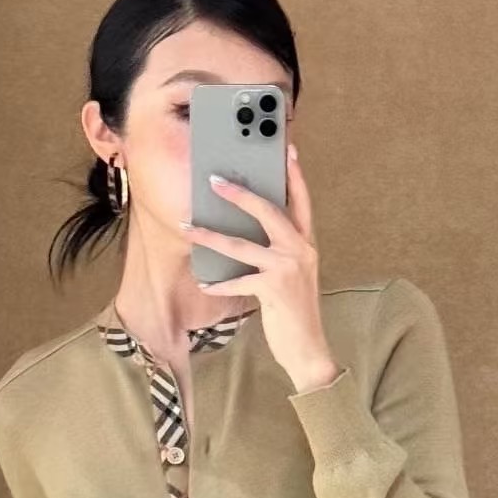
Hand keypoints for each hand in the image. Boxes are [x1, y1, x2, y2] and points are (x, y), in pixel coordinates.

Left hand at [179, 142, 341, 392]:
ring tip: (188, 228)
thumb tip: (250, 235)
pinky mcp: (274, 290)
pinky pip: (238, 281)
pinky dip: (219, 284)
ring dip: (210, 237)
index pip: (302, 201)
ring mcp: (288, 269)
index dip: (294, 175)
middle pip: (268, 211)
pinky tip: (204, 282)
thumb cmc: (295, 312)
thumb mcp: (293, 276)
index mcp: (307, 244)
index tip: (287, 149)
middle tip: (214, 180)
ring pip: (242, 245)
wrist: (308, 349)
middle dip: (239, 194)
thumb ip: (280, 253)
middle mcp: (300, 251)